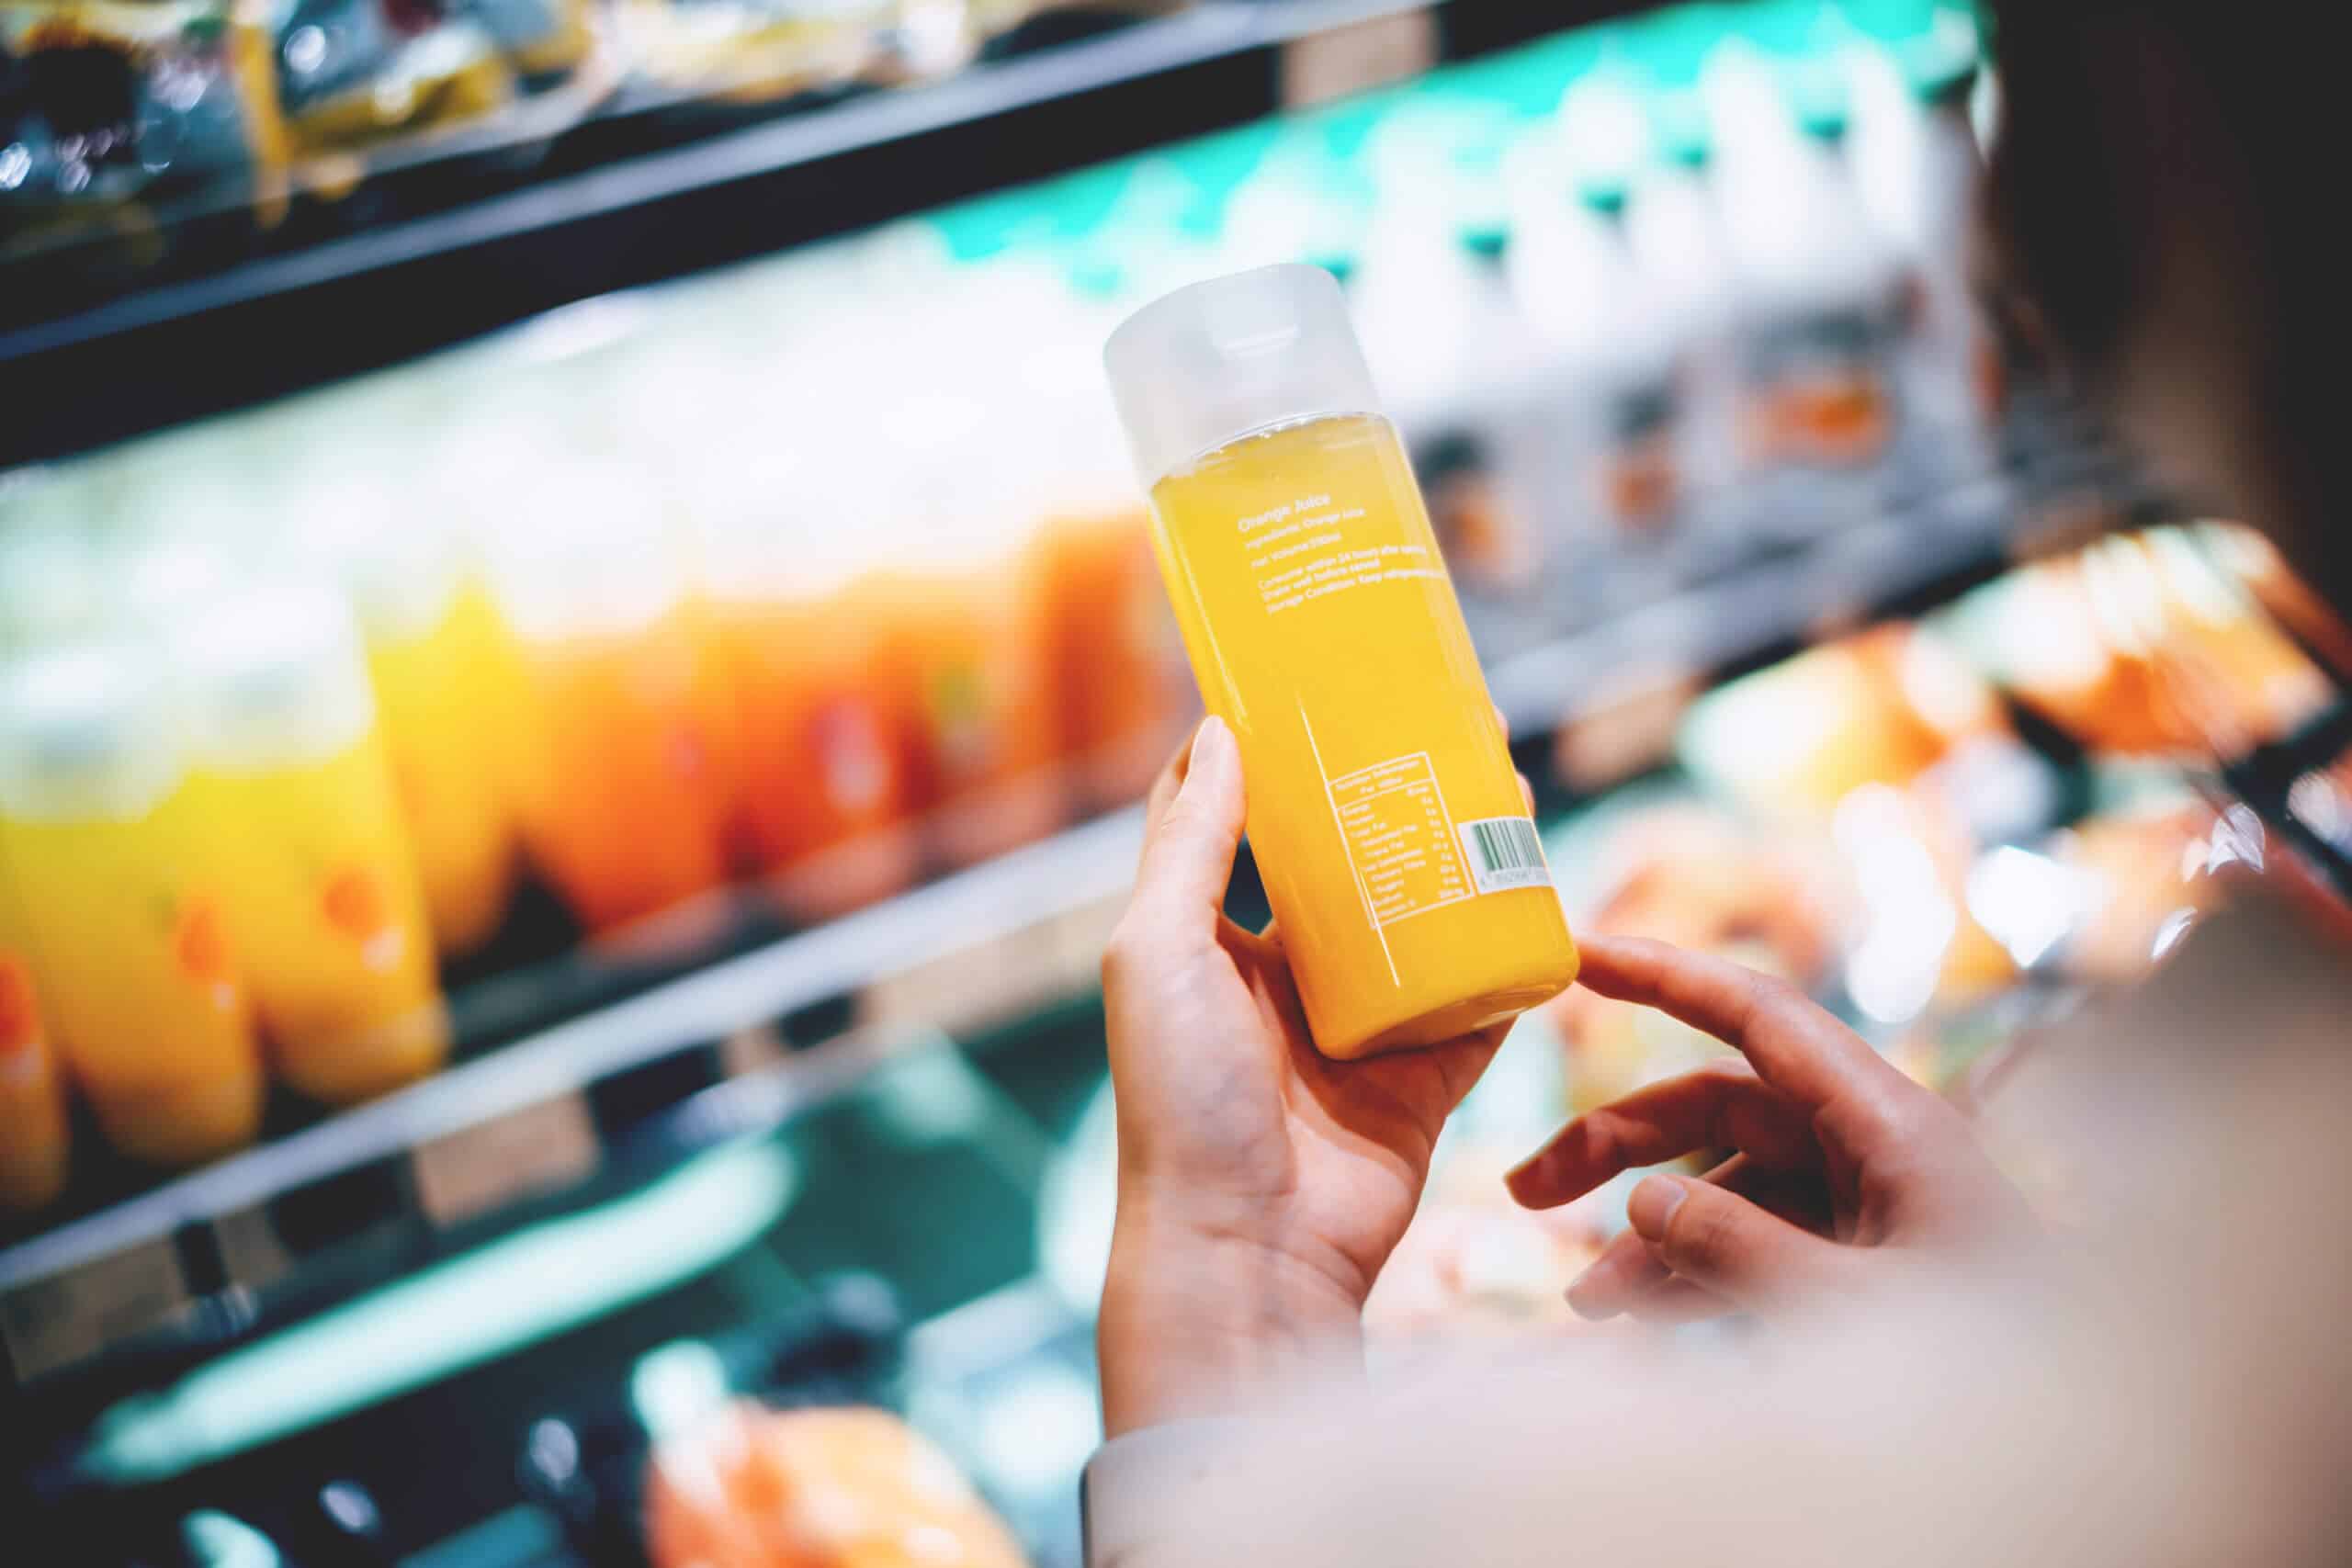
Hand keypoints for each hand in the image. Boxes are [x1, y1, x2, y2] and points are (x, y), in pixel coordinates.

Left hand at [1097, 716, 1510, 1434]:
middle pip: (1349, 868)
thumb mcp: (1160, 950)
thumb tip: (1214, 730)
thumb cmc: (1179, 1100)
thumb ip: (1192, 844)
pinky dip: (1515, 956)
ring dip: (1464, 861)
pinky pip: (1483, 1004)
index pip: (1240, 828)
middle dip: (1393, 799)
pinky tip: (1548, 894)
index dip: (1275, 760)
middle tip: (1446, 726)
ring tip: (1509, 790)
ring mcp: (1361, 1029)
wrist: (1246, 1249)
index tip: (1319, 688)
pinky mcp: (1426, 1078)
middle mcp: (1285, 981)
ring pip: (1426, 924)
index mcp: (1210, 945)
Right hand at [1508, 935, 2036, 1322]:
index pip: (1757, 1018)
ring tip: (1586, 1301)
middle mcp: (1872, 1146)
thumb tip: (1646, 1200)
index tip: (1578, 951)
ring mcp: (1869, 1204)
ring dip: (1649, 1236)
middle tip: (1525, 1189)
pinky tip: (1641, 1322)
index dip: (1665, 976)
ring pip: (1728, 1188)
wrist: (2083, 1437)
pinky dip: (1696, 1276)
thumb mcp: (1851, 1314)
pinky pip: (1761, 1244)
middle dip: (1618, 1144)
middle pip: (1717, 1107)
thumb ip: (1738, 1250)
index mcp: (1888, 1123)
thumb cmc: (1995, 1372)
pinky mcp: (1867, 1260)